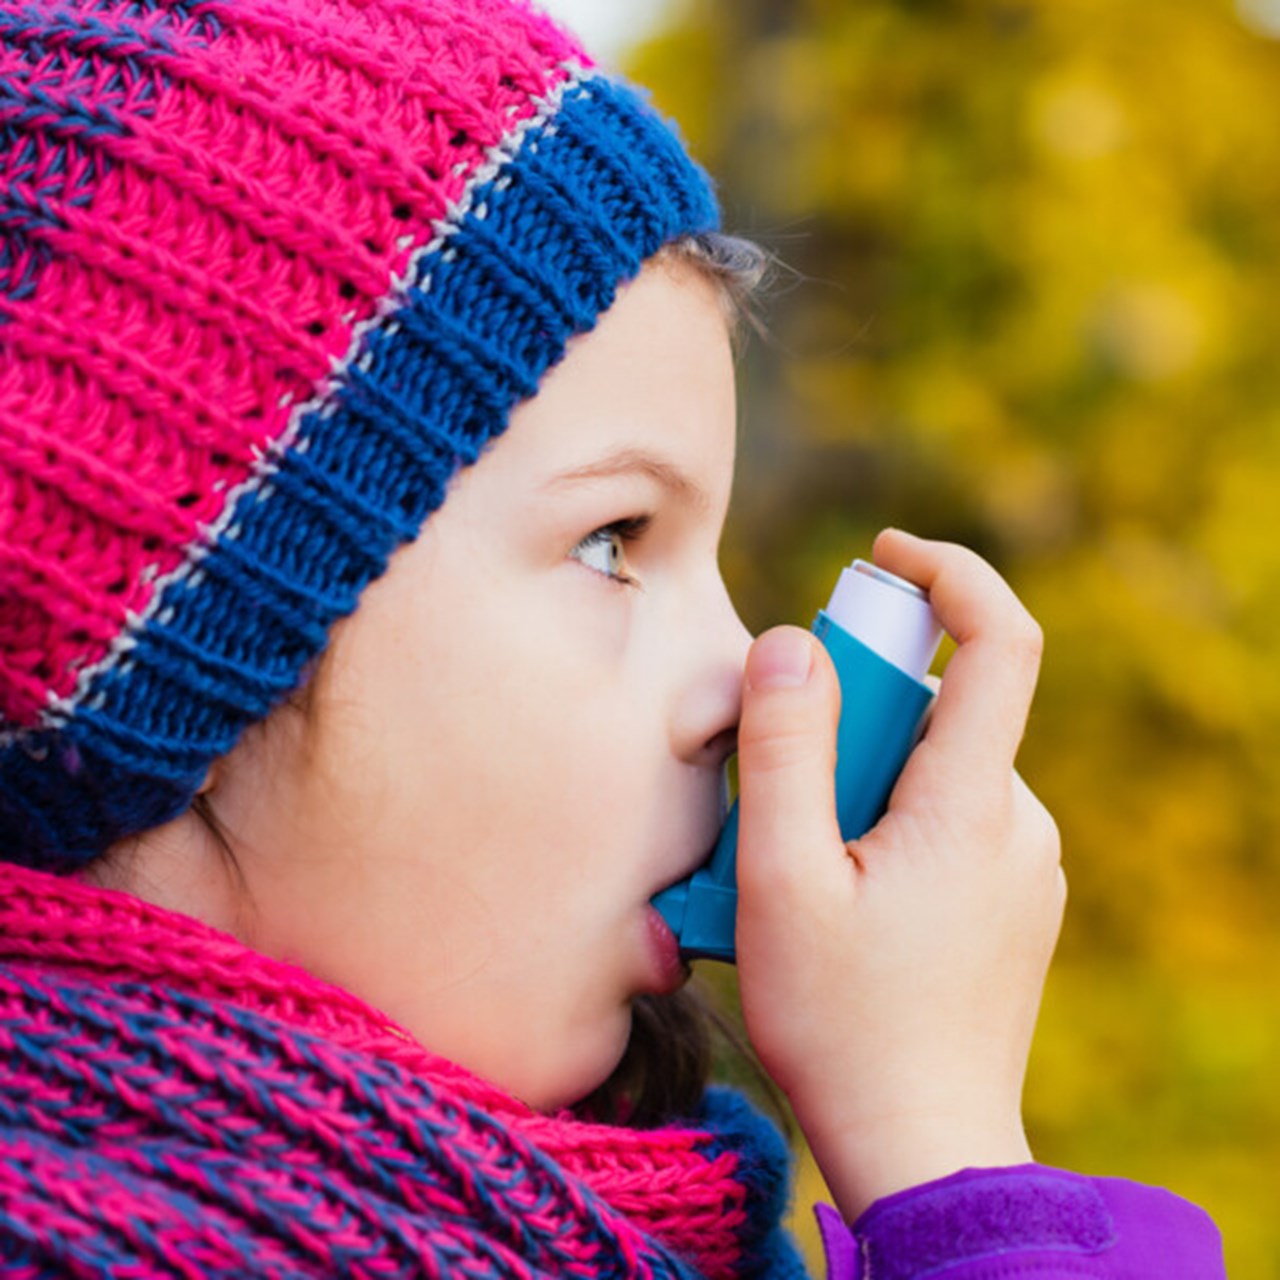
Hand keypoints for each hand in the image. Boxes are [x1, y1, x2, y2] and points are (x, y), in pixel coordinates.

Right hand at [734, 529, 1064, 1220]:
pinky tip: (840, 897)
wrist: (924, 1151)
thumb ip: (783, 750)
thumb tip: (789, 644)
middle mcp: (1018, 822)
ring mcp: (1023, 866)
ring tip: (798, 869)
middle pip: (937, 710)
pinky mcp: (1011, 901)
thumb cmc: (842, 1023)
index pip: (999, 641)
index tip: (883, 557)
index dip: (949, 573)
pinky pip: (946, 820)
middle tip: (778, 793)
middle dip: (851, 716)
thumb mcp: (781, 880)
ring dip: (859, 781)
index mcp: (972, 804)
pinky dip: (885, 822)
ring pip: (932, 770)